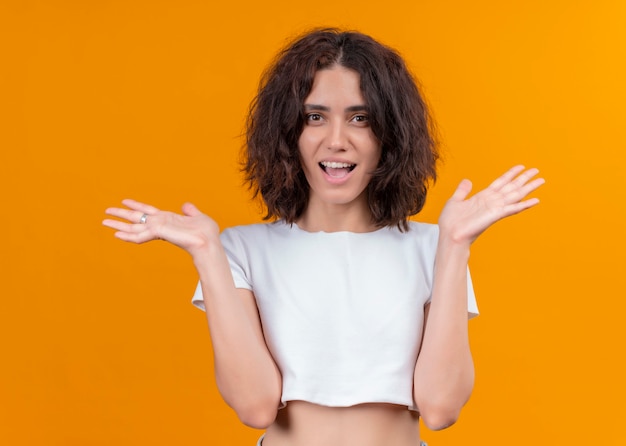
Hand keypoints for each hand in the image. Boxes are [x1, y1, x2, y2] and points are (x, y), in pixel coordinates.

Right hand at [102, 199, 219, 256]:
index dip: (136, 205)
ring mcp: (158, 229)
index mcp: (167, 218)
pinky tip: (116, 235)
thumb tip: (186, 205)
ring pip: (133, 228)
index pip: (148, 210)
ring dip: (118, 226)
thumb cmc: (206, 232)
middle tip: (105, 212)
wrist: (208, 242)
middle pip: (136, 218)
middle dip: (121, 215)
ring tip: (104, 222)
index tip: (124, 200)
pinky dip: (127, 236)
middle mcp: (160, 224)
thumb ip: (190, 211)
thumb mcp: (197, 217)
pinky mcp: (158, 233)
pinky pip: (139, 236)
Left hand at [438, 165, 544, 244]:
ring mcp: (495, 208)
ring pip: (515, 195)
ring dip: (528, 188)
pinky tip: (535, 200)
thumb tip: (467, 180)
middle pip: (511, 187)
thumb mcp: (455, 201)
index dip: (510, 174)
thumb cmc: (450, 222)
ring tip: (541, 181)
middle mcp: (491, 201)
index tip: (521, 166)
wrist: (450, 235)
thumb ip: (462, 191)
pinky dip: (524, 205)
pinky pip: (512, 209)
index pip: (500, 182)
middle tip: (537, 171)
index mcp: (483, 197)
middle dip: (524, 178)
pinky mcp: (495, 216)